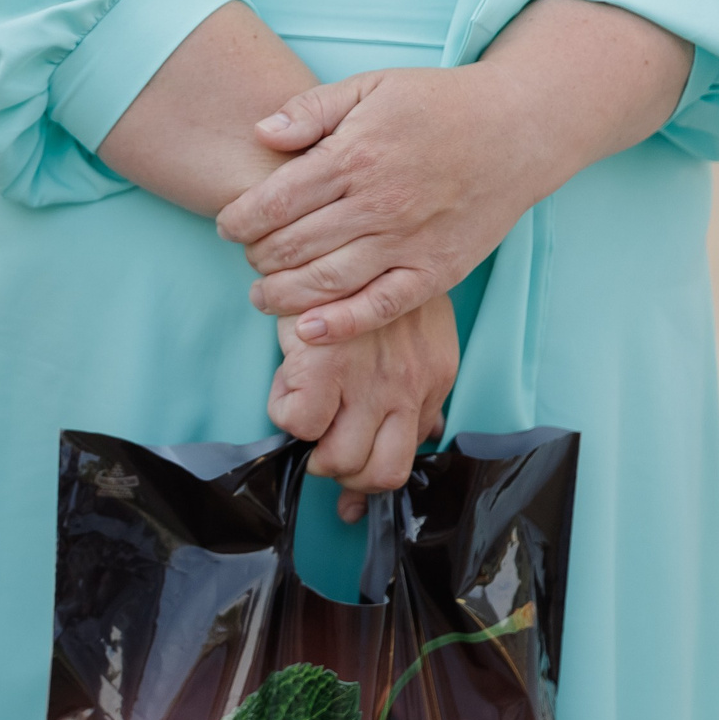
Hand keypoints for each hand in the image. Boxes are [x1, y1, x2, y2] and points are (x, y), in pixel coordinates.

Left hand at [215, 62, 556, 344]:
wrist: (521, 126)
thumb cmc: (438, 104)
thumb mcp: (371, 86)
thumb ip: (311, 109)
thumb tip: (259, 133)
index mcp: (354, 155)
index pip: (274, 202)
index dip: (239, 220)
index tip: (227, 226)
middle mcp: (378, 202)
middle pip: (292, 245)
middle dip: (257, 257)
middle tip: (249, 257)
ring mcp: (409, 240)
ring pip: (327, 280)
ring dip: (282, 294)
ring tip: (262, 295)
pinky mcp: (437, 269)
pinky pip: (382, 306)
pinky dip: (341, 324)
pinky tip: (307, 330)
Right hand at [267, 295, 458, 521]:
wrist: (339, 227)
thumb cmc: (372, 277)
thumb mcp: (416, 329)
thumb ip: (419, 379)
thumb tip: (426, 428)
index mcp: (433, 376)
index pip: (410, 455)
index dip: (373, 480)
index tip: (351, 492)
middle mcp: (406, 385)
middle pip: (382, 473)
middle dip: (347, 477)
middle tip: (324, 451)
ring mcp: (366, 379)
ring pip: (339, 460)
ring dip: (314, 450)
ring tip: (304, 419)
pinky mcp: (323, 365)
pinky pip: (299, 425)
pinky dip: (285, 417)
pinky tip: (286, 388)